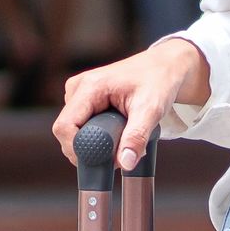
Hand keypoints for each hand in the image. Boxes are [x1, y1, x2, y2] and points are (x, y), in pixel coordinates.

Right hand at [52, 37, 210, 172]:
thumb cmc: (159, 81)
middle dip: (89, 148)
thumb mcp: (152, 109)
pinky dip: (96, 134)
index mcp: (89, 86)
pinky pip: (80, 125)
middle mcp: (78, 87)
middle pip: (67, 131)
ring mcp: (78, 93)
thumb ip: (137, 137)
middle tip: (118, 153)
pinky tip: (115, 130)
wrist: (164, 66)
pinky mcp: (83, 99)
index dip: (77, 149)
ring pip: (73, 130)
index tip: (101, 160)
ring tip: (121, 136)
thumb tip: (125, 164)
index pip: (64, 127)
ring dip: (94, 142)